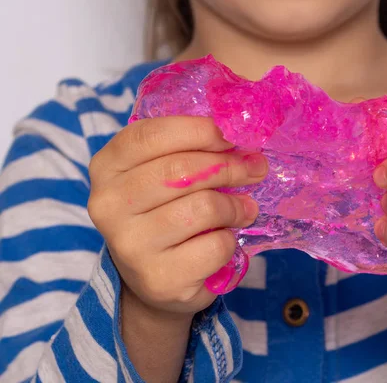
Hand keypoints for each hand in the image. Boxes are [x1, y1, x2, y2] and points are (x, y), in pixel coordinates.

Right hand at [87, 116, 267, 379]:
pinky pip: (214, 246)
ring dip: (236, 206)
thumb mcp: (161, 175)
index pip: (151, 135)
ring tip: (245, 208)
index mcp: (107, 167)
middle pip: (182, 170)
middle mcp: (108, 205)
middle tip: (255, 168)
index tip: (231, 137)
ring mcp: (130, 245)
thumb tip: (239, 134)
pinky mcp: (160, 278)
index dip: (199, 130)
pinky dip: (230, 240)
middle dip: (229, 166)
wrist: (157, 279)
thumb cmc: (163, 214)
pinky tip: (225, 239)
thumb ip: (186, 150)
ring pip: (202, 208)